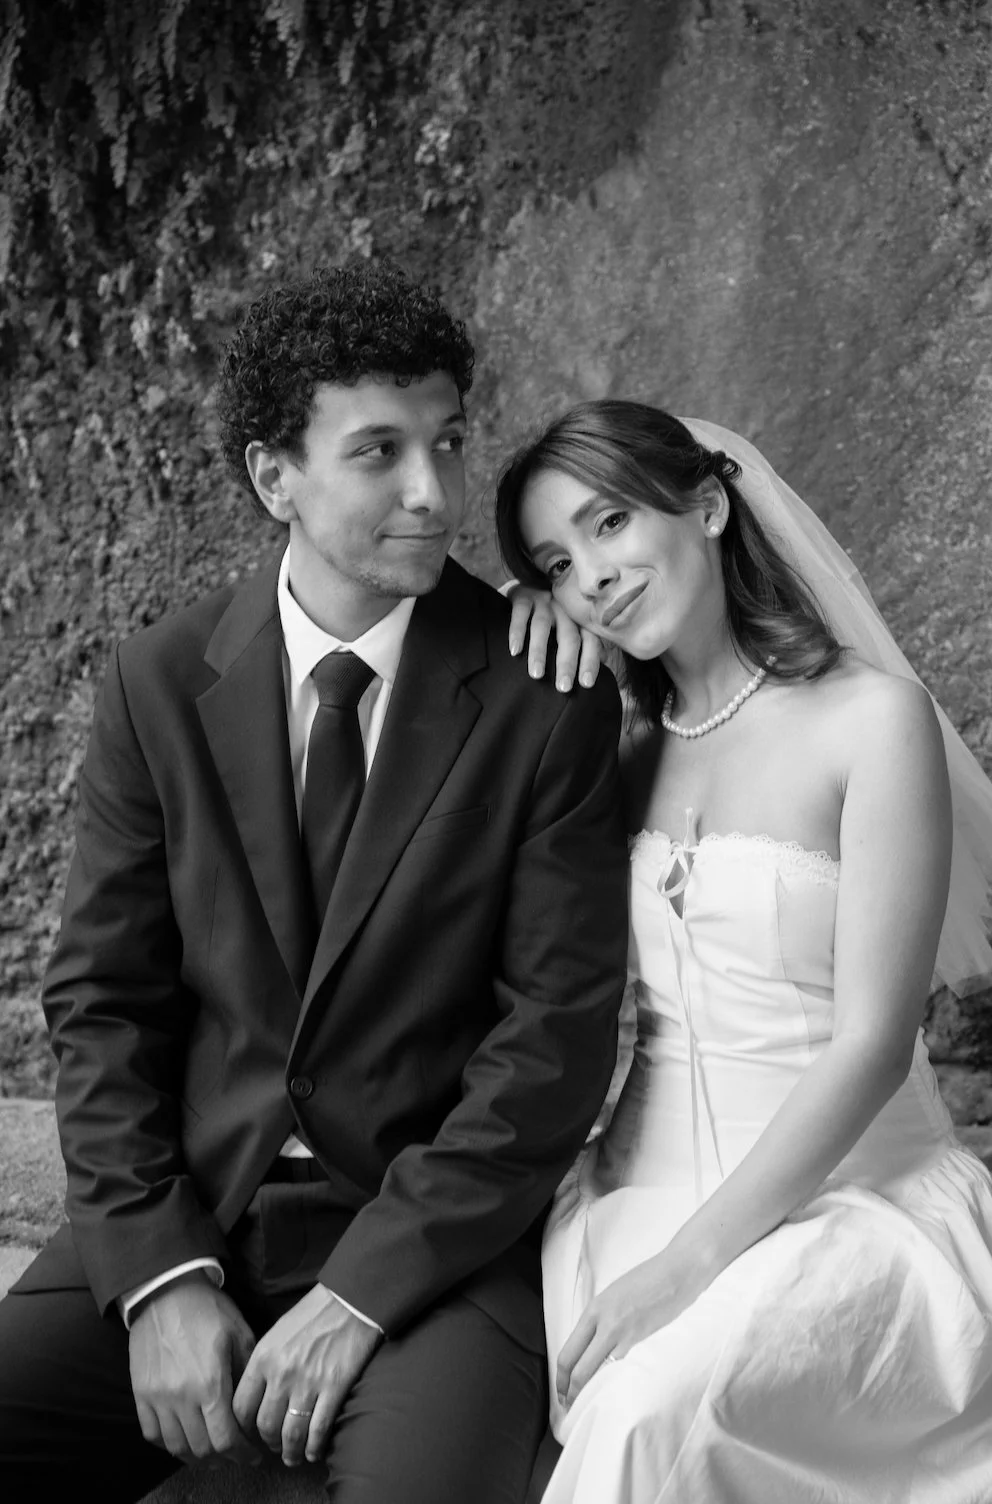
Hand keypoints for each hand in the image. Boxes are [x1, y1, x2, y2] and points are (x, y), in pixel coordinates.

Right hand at [129, 1272, 259, 1466]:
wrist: (167, 1291)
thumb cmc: (209, 1310)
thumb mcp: (240, 1335)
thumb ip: (246, 1376)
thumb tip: (254, 1408)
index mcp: (210, 1383)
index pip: (225, 1438)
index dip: (242, 1454)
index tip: (253, 1455)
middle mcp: (181, 1396)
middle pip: (202, 1449)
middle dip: (224, 1459)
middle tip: (236, 1455)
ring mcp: (157, 1397)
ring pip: (176, 1447)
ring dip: (197, 1457)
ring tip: (212, 1454)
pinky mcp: (140, 1393)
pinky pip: (152, 1434)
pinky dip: (169, 1444)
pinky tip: (184, 1440)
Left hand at [233, 1285, 380, 1466]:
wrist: (350, 1300)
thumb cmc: (313, 1313)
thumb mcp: (277, 1333)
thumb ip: (264, 1364)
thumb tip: (257, 1397)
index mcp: (263, 1357)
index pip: (240, 1407)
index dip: (243, 1429)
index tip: (250, 1435)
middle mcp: (281, 1373)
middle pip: (265, 1426)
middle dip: (268, 1443)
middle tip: (274, 1447)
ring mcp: (308, 1382)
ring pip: (291, 1434)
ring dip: (290, 1451)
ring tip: (293, 1456)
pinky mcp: (334, 1388)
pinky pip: (319, 1429)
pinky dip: (315, 1447)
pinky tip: (314, 1452)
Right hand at [506, 582, 602, 690]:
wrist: (526, 583)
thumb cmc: (551, 616)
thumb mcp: (568, 626)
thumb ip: (582, 643)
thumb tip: (601, 665)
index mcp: (578, 619)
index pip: (589, 640)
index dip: (590, 661)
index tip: (586, 684)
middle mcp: (564, 609)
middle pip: (568, 636)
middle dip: (567, 663)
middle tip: (563, 687)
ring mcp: (543, 601)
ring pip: (542, 626)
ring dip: (540, 652)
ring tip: (537, 675)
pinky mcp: (522, 596)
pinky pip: (520, 613)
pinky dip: (517, 632)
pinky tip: (515, 651)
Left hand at [556, 1245, 713, 1409]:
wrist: (677, 1272)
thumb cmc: (648, 1279)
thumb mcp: (614, 1295)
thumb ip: (601, 1319)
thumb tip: (591, 1344)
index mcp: (594, 1310)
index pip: (568, 1352)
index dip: (561, 1378)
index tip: (562, 1392)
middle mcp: (605, 1324)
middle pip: (578, 1369)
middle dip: (571, 1393)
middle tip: (570, 1407)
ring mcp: (625, 1335)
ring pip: (601, 1374)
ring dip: (595, 1393)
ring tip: (594, 1405)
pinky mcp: (645, 1343)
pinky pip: (626, 1371)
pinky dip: (619, 1385)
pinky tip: (619, 1394)